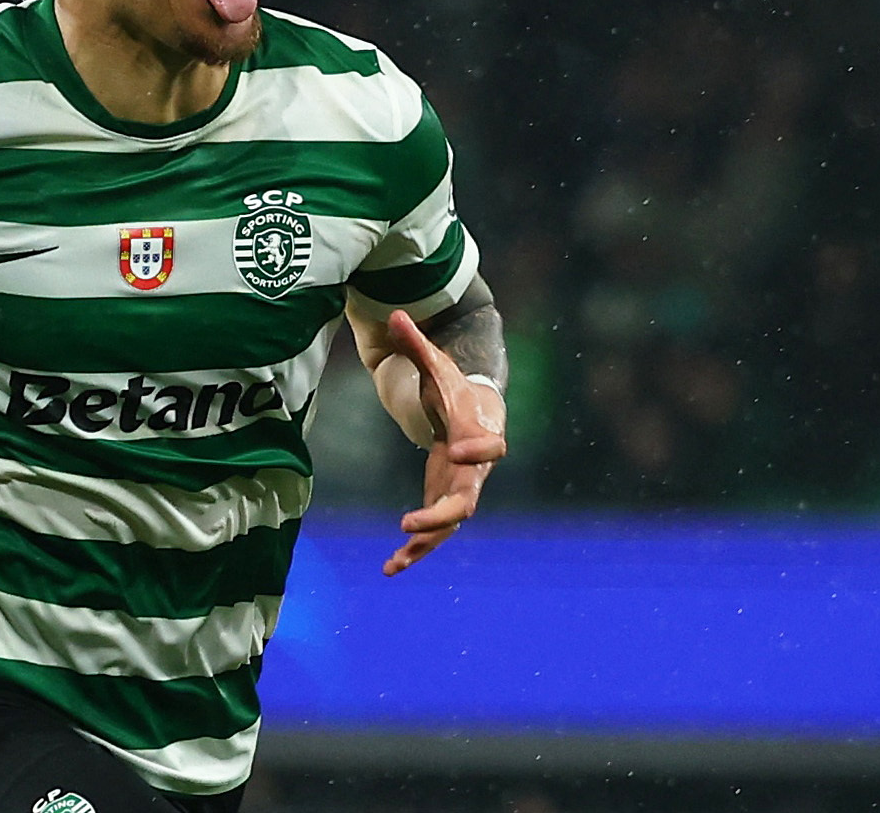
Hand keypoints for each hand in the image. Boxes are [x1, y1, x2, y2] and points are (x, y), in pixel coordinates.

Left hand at [382, 309, 505, 576]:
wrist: (472, 413)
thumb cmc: (455, 387)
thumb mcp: (436, 365)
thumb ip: (418, 343)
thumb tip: (395, 312)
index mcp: (479, 434)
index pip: (490, 448)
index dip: (478, 451)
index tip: (457, 449)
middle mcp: (475, 470)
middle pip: (468, 499)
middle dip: (441, 514)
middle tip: (410, 522)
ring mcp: (461, 489)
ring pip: (449, 526)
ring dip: (424, 544)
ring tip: (395, 560)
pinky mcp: (443, 502)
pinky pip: (434, 533)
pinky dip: (414, 551)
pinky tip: (389, 568)